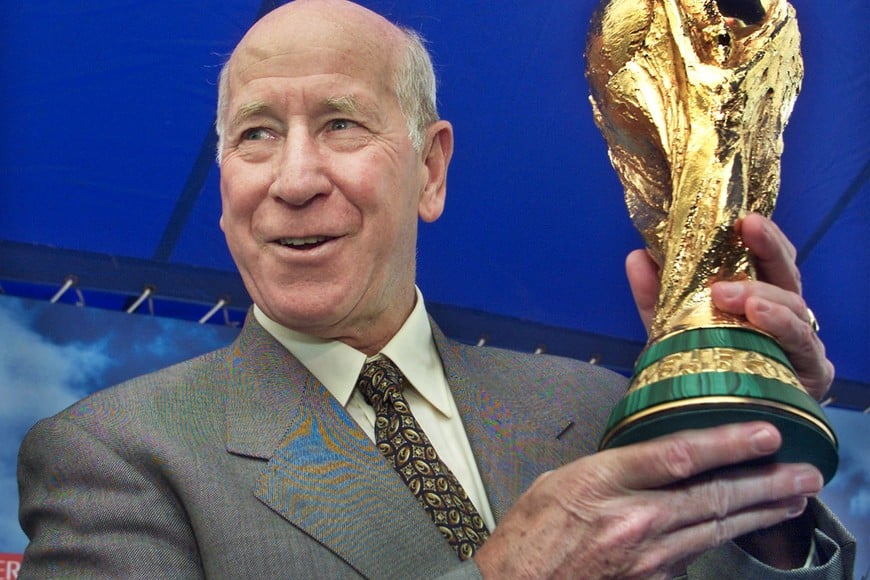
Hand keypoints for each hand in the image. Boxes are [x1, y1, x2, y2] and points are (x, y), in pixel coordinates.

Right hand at [474, 422, 822, 578]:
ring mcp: (647, 559)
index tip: (764, 434)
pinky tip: (739, 529)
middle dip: (765, 483)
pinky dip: (718, 539)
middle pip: (712, 496)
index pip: (677, 456)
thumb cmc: (529, 537)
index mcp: (603, 483)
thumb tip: (646, 463)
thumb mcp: (558, 483)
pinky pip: (694, 557)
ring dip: (759, 513)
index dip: (727, 443)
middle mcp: (633, 520)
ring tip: (792, 500)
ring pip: (715, 529)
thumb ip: (608, 471)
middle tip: (804, 473)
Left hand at [625, 213, 833, 399]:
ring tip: (736, 293)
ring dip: (765, 295)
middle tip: (748, 229)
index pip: (767, 259)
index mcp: (760, 298)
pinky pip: (802, 347)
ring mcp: (802, 344)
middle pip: (787, 274)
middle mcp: (786, 317)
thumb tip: (637, 256)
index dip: (759, 236)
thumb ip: (655, 296)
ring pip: (795, 308)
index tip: (742, 217)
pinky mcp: (811, 375)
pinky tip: (760, 316)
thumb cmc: (706, 371)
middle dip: (768, 249)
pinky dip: (781, 328)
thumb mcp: (674, 329)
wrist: (720, 426)